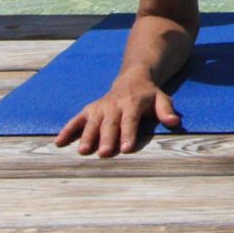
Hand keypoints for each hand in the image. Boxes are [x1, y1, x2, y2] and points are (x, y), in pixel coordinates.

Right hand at [53, 78, 182, 158]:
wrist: (132, 78)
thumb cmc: (148, 94)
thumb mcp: (161, 98)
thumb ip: (166, 110)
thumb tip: (174, 121)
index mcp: (132, 103)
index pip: (129, 121)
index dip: (127, 134)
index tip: (125, 149)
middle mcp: (113, 105)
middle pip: (109, 124)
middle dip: (106, 139)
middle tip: (103, 154)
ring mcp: (100, 107)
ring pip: (92, 123)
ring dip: (87, 137)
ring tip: (83, 151)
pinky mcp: (90, 110)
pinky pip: (76, 120)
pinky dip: (68, 130)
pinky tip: (59, 142)